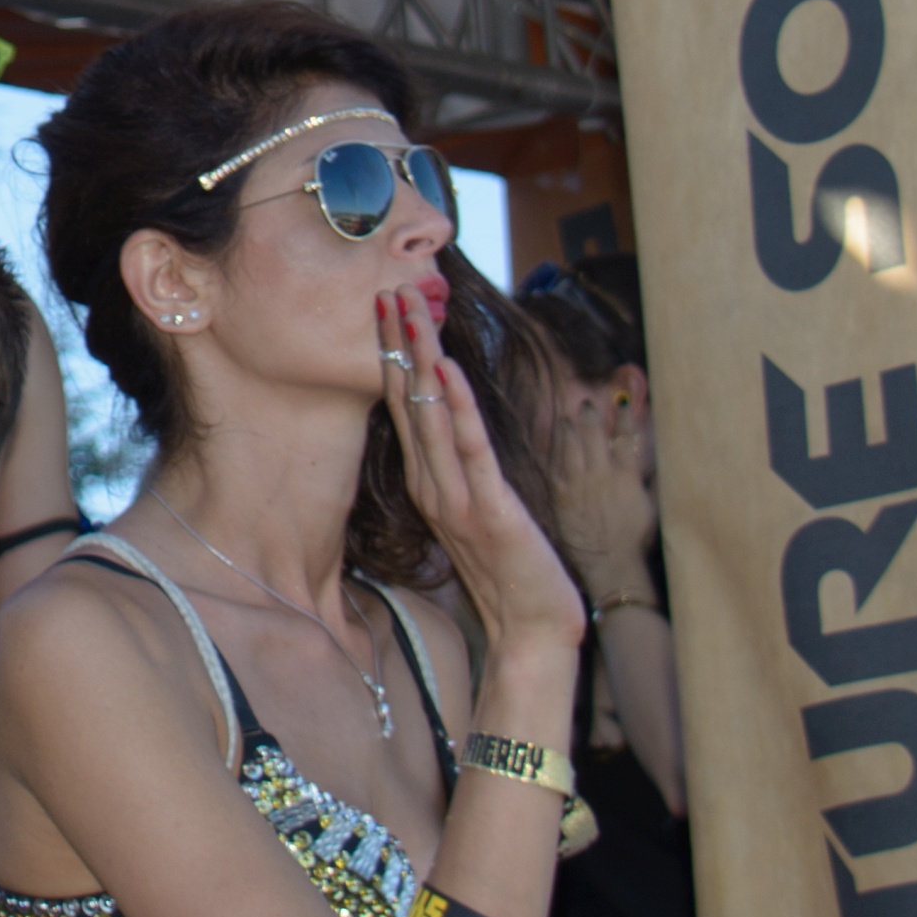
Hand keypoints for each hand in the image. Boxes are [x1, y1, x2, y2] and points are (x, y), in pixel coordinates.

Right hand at [379, 286, 587, 656]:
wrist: (531, 628)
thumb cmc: (508, 570)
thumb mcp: (475, 510)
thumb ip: (457, 471)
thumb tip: (450, 429)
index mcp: (427, 482)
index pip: (404, 408)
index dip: (394, 356)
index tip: (385, 309)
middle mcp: (432, 485)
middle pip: (409, 402)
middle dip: (399, 343)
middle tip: (387, 289)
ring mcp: (456, 498)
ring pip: (432, 416)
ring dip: (421, 359)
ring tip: (410, 312)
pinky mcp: (489, 511)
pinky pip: (470, 451)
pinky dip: (459, 408)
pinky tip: (449, 372)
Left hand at [548, 390, 657, 594]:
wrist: (613, 566)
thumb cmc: (636, 540)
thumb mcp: (654, 508)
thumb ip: (655, 481)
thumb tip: (662, 462)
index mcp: (628, 477)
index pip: (627, 437)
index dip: (624, 417)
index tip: (622, 402)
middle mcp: (603, 476)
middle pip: (595, 436)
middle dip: (591, 416)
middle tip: (587, 404)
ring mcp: (581, 485)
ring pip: (572, 447)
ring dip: (569, 429)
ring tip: (567, 417)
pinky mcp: (562, 497)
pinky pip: (556, 466)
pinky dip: (554, 451)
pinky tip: (553, 442)